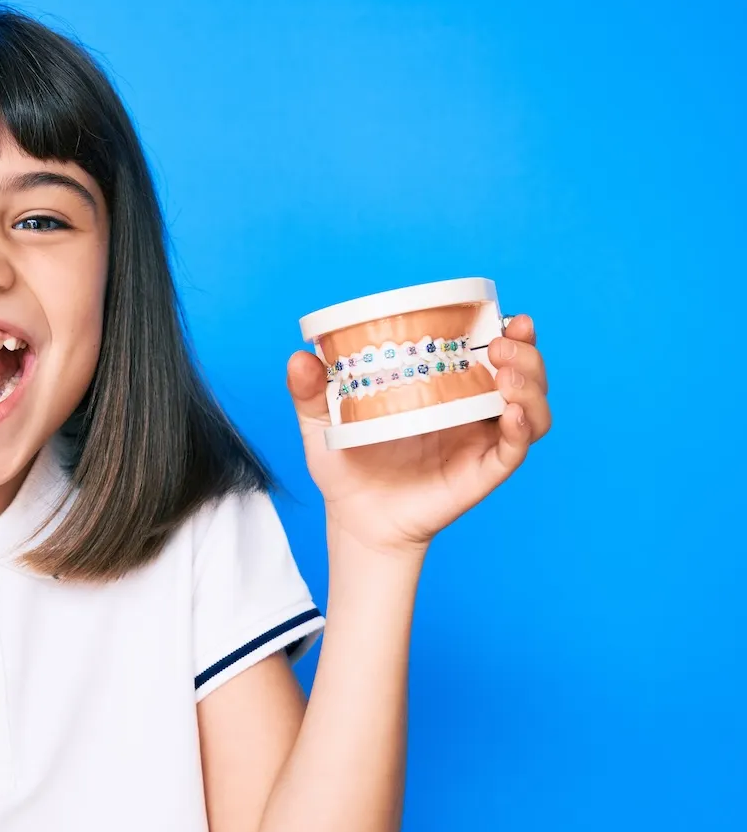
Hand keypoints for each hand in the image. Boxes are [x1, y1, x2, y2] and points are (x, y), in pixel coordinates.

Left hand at [287, 315, 551, 552]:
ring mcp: (481, 441)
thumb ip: (310, 390)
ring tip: (505, 373)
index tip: (505, 312)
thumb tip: (299, 356)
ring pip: (532, 407)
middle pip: (523, 373)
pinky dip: (522, 427)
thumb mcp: (322, 421)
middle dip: (524, 351)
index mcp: (447, 387)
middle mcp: (473, 410)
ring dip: (530, 384)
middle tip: (503, 341)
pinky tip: (510, 412)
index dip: (508, 329)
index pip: (490, 350)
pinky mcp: (483, 472)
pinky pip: (515, 448)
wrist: (353, 518)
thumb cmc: (346, 465)